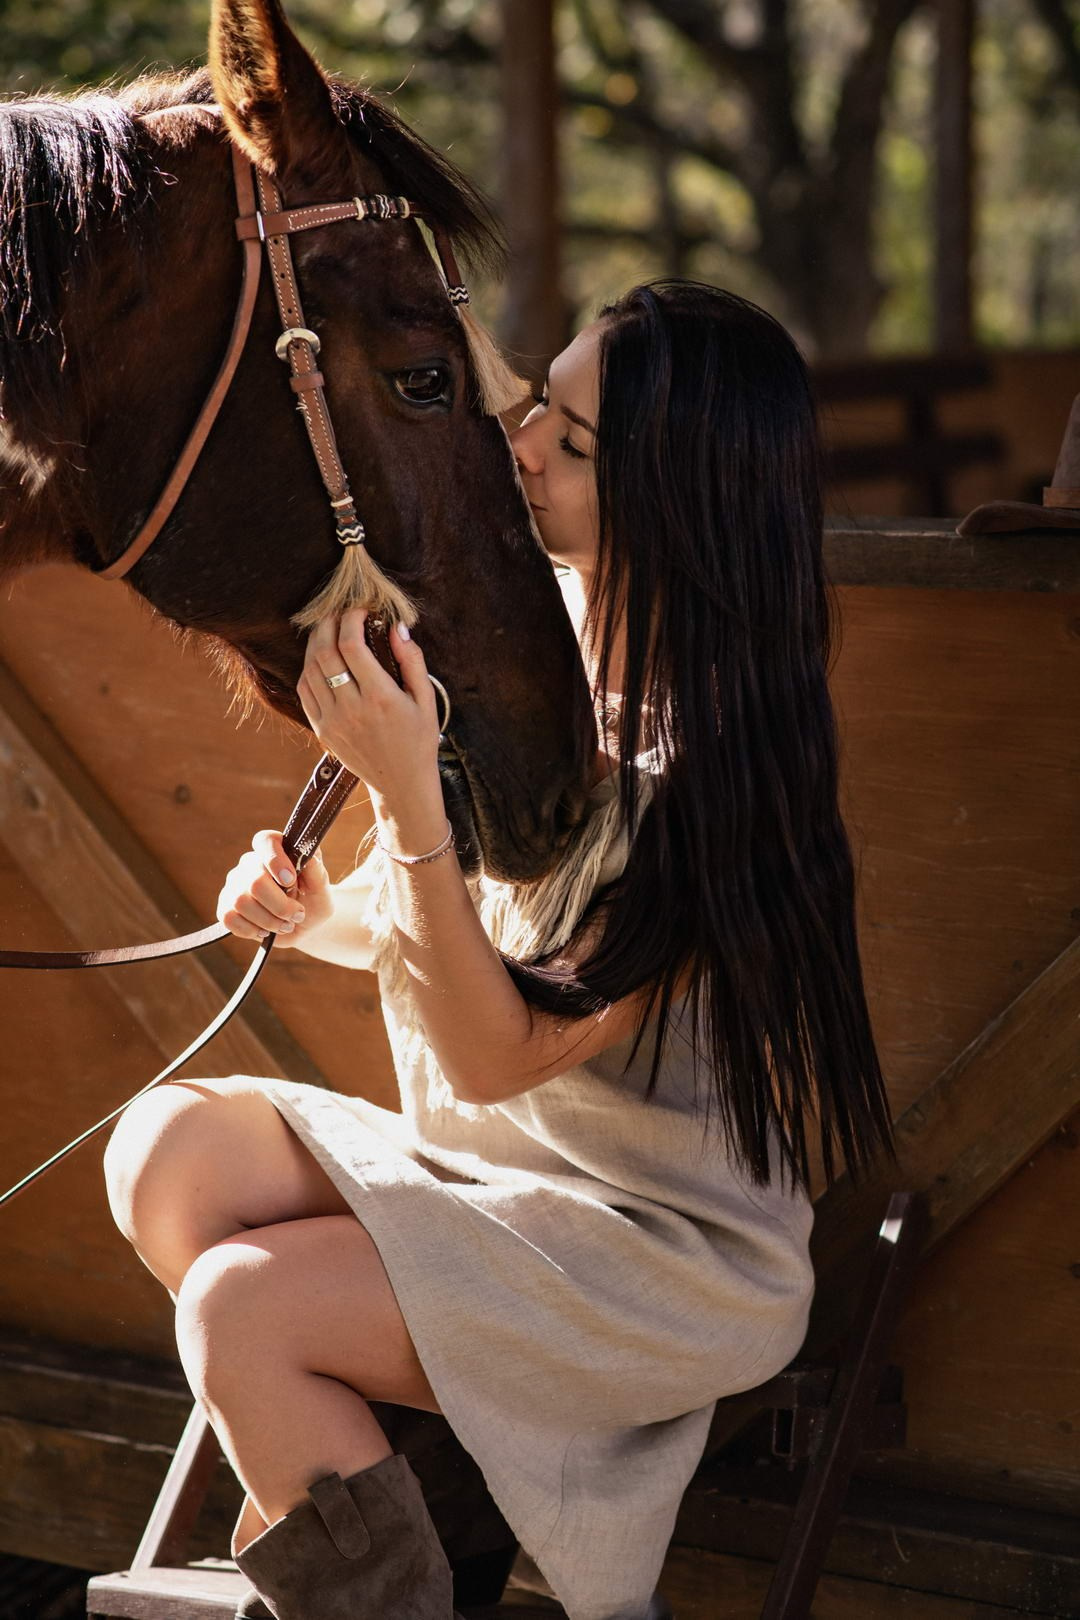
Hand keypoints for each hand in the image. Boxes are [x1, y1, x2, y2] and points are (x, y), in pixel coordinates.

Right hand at [216, 831, 333, 945]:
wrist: (303, 927)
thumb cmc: (313, 903)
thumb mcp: (322, 890)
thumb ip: (317, 873)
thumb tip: (309, 858)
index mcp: (274, 851)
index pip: (265, 841)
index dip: (275, 860)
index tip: (291, 881)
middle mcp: (250, 864)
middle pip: (255, 881)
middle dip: (280, 905)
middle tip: (297, 915)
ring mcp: (234, 885)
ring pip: (241, 902)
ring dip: (269, 921)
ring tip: (285, 925)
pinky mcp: (226, 907)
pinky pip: (229, 918)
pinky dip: (252, 930)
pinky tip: (265, 931)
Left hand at [296, 608, 440, 805]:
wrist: (401, 783)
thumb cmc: (419, 738)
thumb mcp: (426, 699)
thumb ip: (412, 660)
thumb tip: (396, 627)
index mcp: (380, 697)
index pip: (353, 645)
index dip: (351, 619)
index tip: (361, 610)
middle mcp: (352, 708)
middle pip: (325, 652)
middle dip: (328, 624)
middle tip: (337, 613)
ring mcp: (333, 720)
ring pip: (310, 669)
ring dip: (314, 643)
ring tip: (327, 630)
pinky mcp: (322, 730)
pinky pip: (305, 691)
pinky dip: (308, 668)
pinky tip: (319, 658)